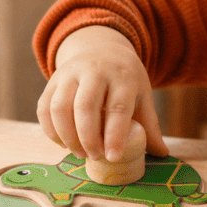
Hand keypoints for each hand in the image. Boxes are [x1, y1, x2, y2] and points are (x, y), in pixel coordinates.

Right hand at [36, 24, 168, 162]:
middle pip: (85, 106)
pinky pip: (44, 108)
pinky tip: (63, 143)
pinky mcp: (53, 80)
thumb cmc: (125, 80)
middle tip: (94, 157)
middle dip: (88, 137)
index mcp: (123, 76)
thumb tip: (162, 153)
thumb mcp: (142, 95)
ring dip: (67, 136)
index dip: (114, 135)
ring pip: (59, 107)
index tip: (113, 157)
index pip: (118, 107)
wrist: (102, 49)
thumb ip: (149, 125)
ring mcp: (70, 73)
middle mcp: (95, 71)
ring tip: (80, 153)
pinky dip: (50, 130)